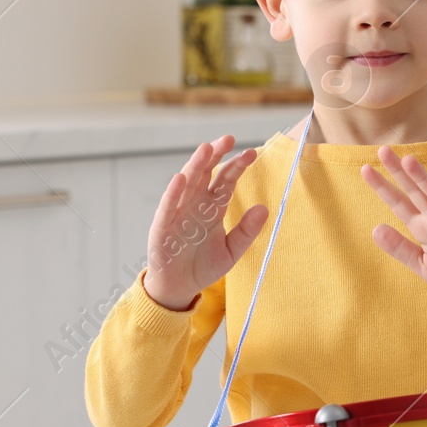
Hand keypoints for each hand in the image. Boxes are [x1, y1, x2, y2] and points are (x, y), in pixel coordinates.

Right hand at [143, 134, 267, 310]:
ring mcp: (178, 213)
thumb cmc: (203, 266)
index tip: (251, 153)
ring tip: (206, 148)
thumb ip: (247, 231)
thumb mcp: (232, 251)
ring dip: (196, 166)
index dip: (237, 167)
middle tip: (228, 138)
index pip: (226, 182)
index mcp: (212, 209)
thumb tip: (264, 209)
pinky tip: (181, 178)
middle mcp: (195, 205)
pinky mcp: (162, 227)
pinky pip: (168, 207)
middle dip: (216, 156)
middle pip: (206, 174)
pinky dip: (173, 193)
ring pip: (187, 184)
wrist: (180, 287)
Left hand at [360, 145, 426, 310]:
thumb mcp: (421, 264)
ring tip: (408, 160)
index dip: (383, 186)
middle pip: (414, 191)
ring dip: (423, 178)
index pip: (399, 202)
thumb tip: (375, 229)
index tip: (365, 169)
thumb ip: (400, 248)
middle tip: (383, 150)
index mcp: (422, 227)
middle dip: (399, 172)